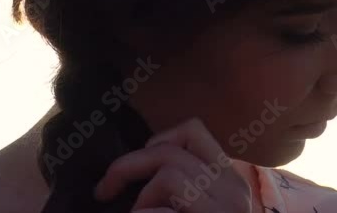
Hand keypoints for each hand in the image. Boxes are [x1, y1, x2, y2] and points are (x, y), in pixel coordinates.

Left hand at [93, 117, 252, 212]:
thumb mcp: (201, 201)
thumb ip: (183, 184)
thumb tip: (134, 170)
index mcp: (230, 179)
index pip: (194, 131)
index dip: (160, 138)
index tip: (140, 161)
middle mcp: (233, 189)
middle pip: (171, 151)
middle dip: (128, 166)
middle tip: (103, 190)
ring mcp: (226, 207)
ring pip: (170, 173)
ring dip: (142, 197)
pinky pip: (163, 210)